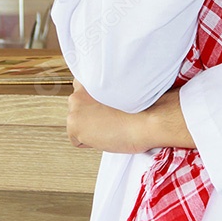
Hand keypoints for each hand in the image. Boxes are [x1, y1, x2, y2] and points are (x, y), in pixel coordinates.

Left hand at [67, 81, 195, 152]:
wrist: (147, 119)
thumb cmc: (142, 106)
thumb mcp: (122, 89)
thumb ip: (106, 90)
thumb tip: (101, 100)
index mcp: (91, 78)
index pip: (82, 88)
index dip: (94, 100)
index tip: (104, 105)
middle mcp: (79, 90)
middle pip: (78, 105)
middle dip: (89, 113)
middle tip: (109, 117)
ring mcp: (75, 108)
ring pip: (77, 122)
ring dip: (90, 127)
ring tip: (110, 126)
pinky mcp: (74, 126)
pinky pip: (77, 140)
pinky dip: (89, 142)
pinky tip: (105, 135)